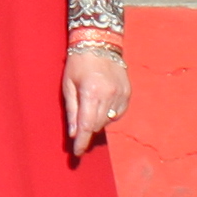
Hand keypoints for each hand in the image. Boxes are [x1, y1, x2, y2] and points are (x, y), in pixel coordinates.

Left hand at [63, 40, 129, 155]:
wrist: (100, 43)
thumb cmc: (78, 63)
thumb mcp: (68, 85)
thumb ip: (71, 111)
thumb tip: (73, 133)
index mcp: (91, 93)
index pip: (86, 125)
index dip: (82, 142)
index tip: (77, 154)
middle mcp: (109, 96)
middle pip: (97, 125)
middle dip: (87, 132)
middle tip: (79, 134)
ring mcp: (121, 95)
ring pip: (108, 121)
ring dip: (97, 122)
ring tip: (89, 108)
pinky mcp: (128, 94)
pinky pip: (117, 113)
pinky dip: (108, 114)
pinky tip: (101, 104)